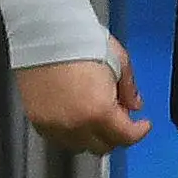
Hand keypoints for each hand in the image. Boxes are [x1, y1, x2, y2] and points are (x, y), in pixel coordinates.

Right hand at [17, 38, 150, 154]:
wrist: (42, 31)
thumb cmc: (80, 41)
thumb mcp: (119, 61)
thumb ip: (129, 89)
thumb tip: (133, 106)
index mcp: (99, 110)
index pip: (126, 137)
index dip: (139, 131)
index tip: (142, 125)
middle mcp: (75, 123)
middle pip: (102, 146)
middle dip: (115, 135)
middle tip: (118, 120)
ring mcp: (53, 123)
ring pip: (78, 146)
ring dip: (90, 137)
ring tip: (93, 119)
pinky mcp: (36, 118)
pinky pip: (56, 138)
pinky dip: (68, 133)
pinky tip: (73, 118)